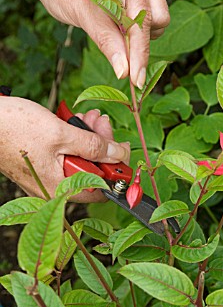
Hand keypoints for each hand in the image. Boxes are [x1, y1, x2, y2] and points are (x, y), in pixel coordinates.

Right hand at [0, 97, 129, 200]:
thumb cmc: (14, 127)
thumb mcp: (62, 134)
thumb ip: (94, 146)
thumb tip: (119, 155)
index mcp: (60, 188)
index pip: (101, 190)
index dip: (117, 172)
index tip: (124, 151)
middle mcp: (55, 187)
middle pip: (92, 171)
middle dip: (103, 146)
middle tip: (104, 124)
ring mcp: (47, 174)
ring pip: (81, 159)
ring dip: (90, 137)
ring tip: (92, 117)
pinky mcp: (42, 162)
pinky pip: (67, 154)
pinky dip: (75, 137)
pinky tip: (78, 121)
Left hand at [17, 0, 169, 87]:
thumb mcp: (81, 10)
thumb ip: (106, 40)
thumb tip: (125, 71)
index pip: (143, 18)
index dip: (140, 53)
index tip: (136, 80)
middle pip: (159, 18)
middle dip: (141, 38)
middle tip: (115, 46)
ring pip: (156, 19)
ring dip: (138, 33)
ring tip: (110, 27)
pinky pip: (146, 16)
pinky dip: (133, 27)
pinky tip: (114, 23)